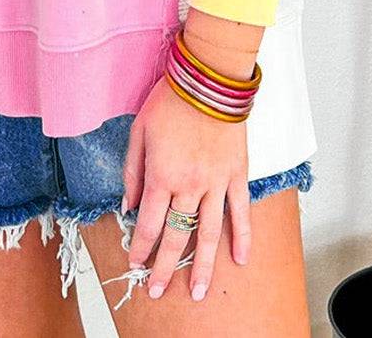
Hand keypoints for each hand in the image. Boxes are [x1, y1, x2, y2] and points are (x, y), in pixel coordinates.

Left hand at [122, 74, 250, 302]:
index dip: (141, 247)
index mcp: (162, 176)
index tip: (136, 263)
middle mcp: (189, 186)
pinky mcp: (236, 174)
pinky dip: (242, 237)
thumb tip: (128, 204)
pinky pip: (240, 211)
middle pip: (177, 236)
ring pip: (209, 233)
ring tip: (199, 291)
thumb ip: (133, 171)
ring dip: (204, 266)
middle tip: (158, 290)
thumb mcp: (139, 131)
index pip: (149, 224)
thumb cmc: (171, 100)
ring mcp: (216, 183)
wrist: (208, 79)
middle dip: (166, 267)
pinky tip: (240, 259)